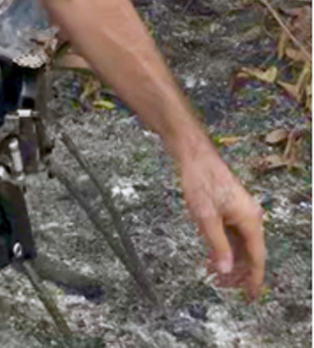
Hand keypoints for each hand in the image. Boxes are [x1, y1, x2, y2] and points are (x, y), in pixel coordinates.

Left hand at [179, 146, 264, 299]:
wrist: (194, 154)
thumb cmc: (201, 181)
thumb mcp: (206, 217)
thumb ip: (217, 245)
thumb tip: (226, 270)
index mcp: (250, 220)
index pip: (257, 257)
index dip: (254, 279)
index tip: (251, 297)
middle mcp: (250, 217)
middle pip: (249, 253)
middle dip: (236, 271)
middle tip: (220, 285)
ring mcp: (240, 212)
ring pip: (239, 244)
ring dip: (228, 260)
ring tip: (212, 273)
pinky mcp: (230, 207)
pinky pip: (232, 234)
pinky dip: (223, 246)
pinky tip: (211, 256)